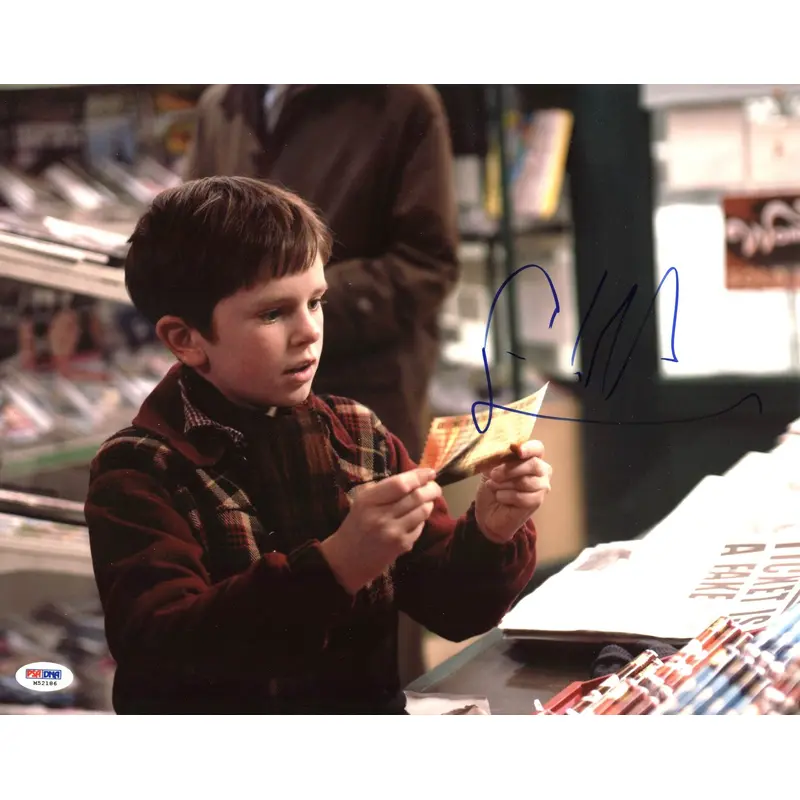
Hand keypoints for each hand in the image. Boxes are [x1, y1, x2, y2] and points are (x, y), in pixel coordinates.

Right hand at [320, 468, 441, 593]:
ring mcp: (392, 532)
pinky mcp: (401, 546)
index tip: (430, 472)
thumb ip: (385, 490)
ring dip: (429, 504)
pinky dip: (421, 521)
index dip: (419, 476)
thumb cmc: (357, 526)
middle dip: (431, 489)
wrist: (347, 559)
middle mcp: (380, 515)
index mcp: (368, 500)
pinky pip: (420, 527)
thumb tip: (415, 477)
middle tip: (434, 487)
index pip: (400, 484)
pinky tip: (415, 520)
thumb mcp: (363, 503)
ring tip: (427, 501)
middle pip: (415, 497)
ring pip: (422, 511)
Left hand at [474, 440, 551, 543]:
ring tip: (493, 486)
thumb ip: (498, 455)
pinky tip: (500, 497)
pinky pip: (521, 497)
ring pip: (525, 482)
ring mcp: (542, 487)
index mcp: (531, 457)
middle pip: (533, 464)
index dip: (528, 448)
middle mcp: (541, 470)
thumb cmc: (492, 486)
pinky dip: (505, 496)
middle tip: (493, 474)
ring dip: (503, 484)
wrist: (487, 512)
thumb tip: (498, 446)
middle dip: (510, 469)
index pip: (537, 448)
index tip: (517, 450)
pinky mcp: (537, 502)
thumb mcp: (490, 466)